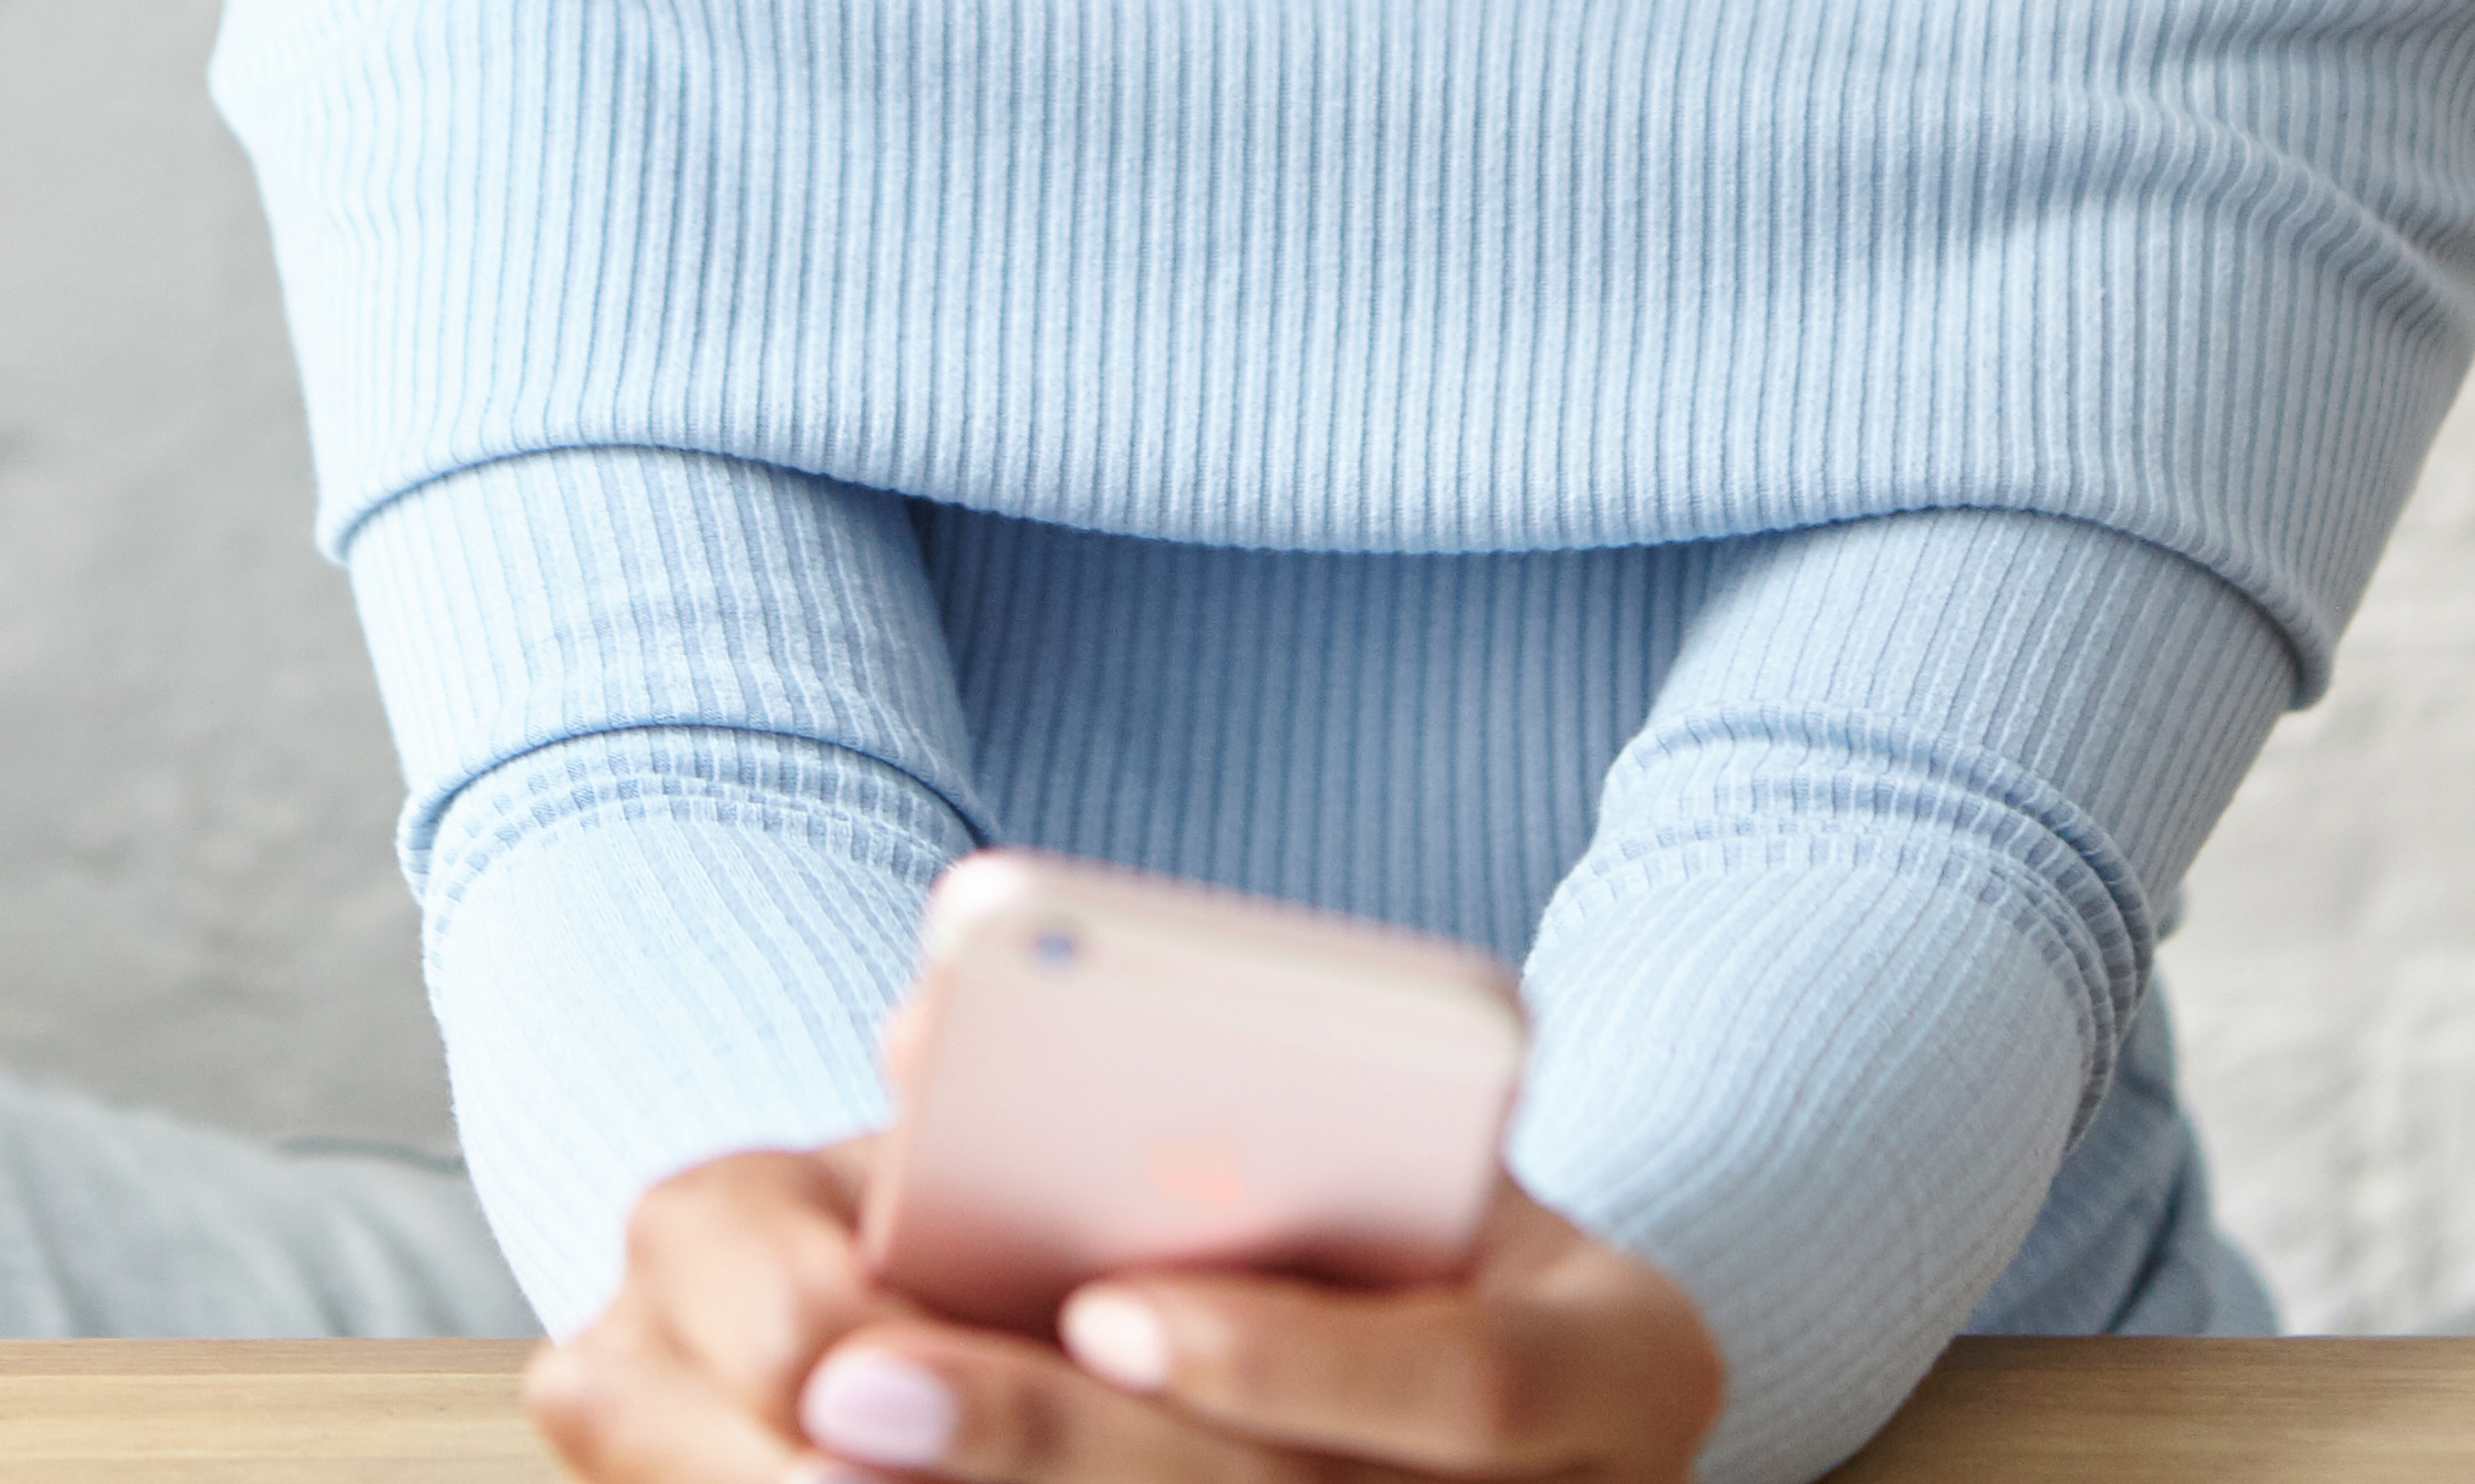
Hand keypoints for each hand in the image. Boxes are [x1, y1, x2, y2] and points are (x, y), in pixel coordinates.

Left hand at [521, 1141, 1719, 1483]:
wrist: (1530, 1393)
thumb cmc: (1424, 1233)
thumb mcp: (1386, 1135)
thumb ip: (1208, 1088)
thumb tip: (930, 1032)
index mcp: (1628, 1361)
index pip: (1473, 1377)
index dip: (1284, 1358)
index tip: (1101, 1307)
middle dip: (1065, 1447)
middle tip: (860, 1388)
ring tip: (846, 1437)